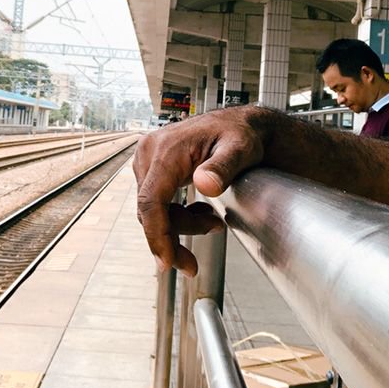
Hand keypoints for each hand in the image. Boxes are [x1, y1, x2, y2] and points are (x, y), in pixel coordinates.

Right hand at [134, 107, 266, 275]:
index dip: (156, 235)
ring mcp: (149, 159)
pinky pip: (156, 200)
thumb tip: (205, 184)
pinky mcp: (152, 166)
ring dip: (178, 225)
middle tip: (193, 262)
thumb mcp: (240, 150)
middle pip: (150, 209)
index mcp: (166, 150)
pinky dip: (175, 214)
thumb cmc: (239, 134)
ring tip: (212, 225)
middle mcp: (150, 153)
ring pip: (152, 208)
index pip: (151, 201)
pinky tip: (200, 213)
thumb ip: (223, 167)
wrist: (238, 125)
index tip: (166, 262)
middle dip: (173, 237)